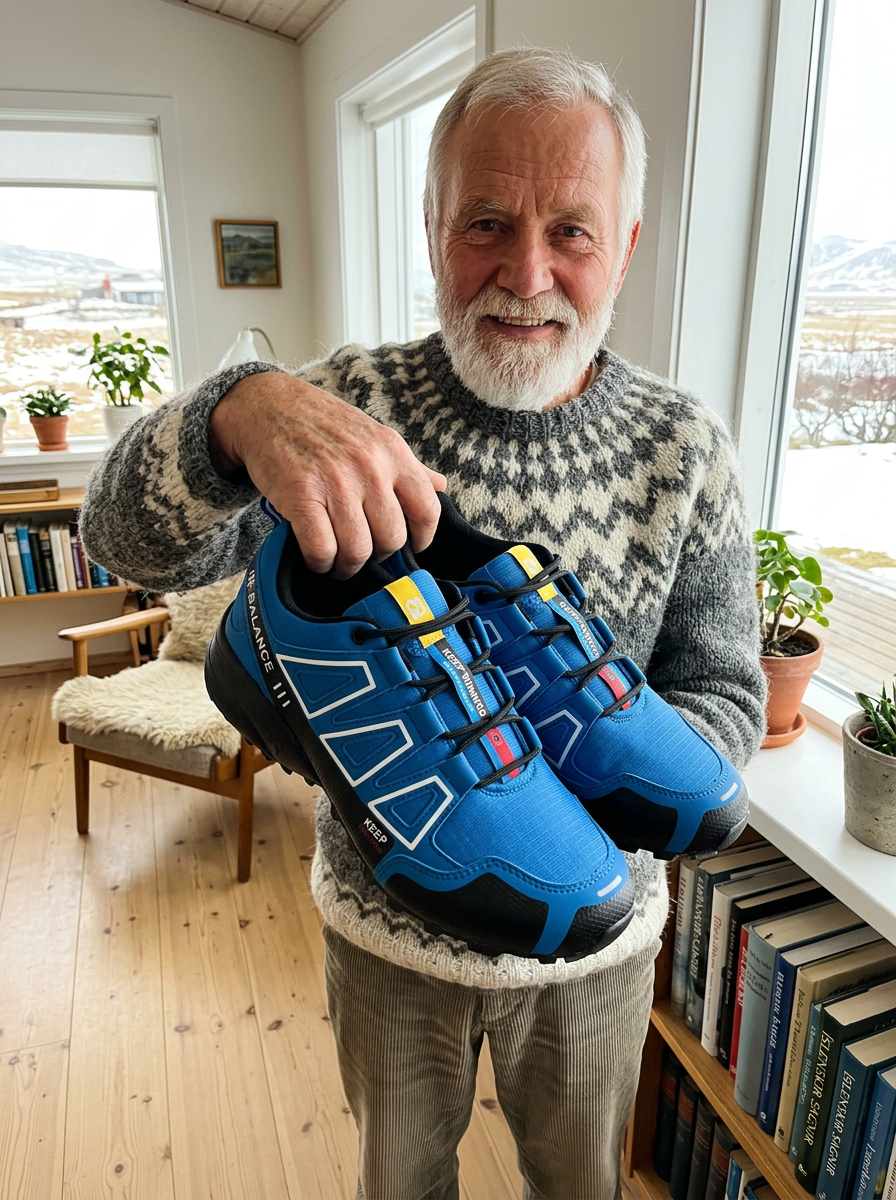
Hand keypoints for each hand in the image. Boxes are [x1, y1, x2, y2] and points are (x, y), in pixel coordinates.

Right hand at [209, 371, 445, 577]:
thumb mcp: (374, 436)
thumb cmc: (324, 425)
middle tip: (364, 554)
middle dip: (378, 556)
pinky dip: (321, 563)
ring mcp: (335, 482)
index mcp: (393, 453)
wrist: (269, 407)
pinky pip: (321, 549)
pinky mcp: (300, 495)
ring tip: (340, 563)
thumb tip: (440, 486)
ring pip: (358, 550)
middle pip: (392, 538)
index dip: (423, 539)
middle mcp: (369, 467)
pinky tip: (318, 559)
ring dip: (348, 567)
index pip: (428, 509)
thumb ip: (408, 466)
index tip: (410, 549)